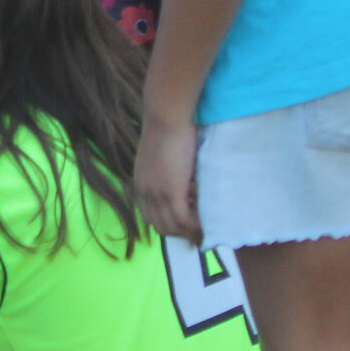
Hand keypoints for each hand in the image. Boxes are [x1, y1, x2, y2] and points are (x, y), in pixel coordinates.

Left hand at [135, 115, 202, 242]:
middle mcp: (144, 193)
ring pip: (173, 227)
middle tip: (200, 233)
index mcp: (140, 184)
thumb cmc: (168, 128)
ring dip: (190, 232)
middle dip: (180, 233)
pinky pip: (184, 220)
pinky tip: (209, 224)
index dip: (168, 225)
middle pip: (161, 226)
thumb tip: (185, 178)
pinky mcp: (171, 193)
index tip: (185, 228)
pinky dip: (196, 226)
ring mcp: (156, 195)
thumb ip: (168, 171)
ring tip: (207, 230)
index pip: (150, 216)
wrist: (166, 117)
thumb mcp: (161, 156)